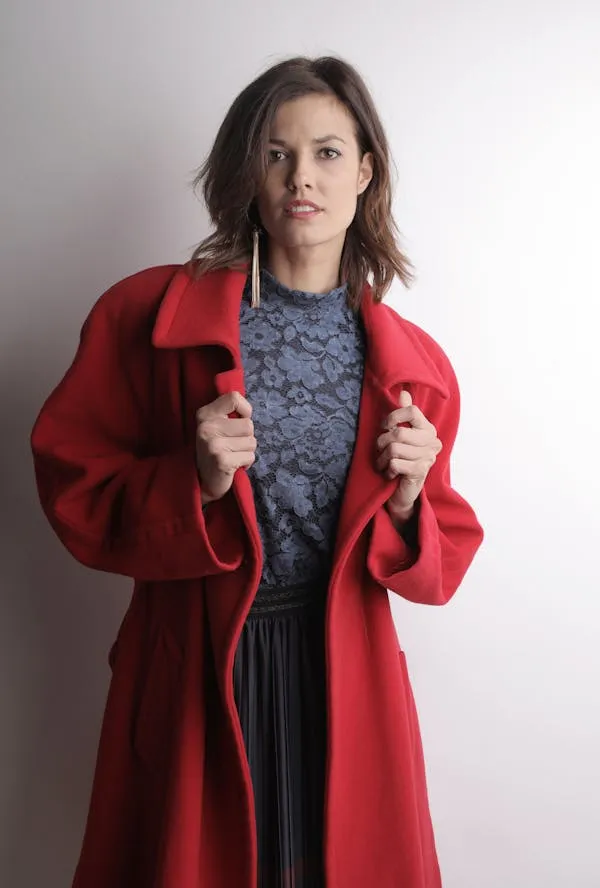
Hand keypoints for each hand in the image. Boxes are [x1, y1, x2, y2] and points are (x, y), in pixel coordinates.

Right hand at [196, 391, 256, 503]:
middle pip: (248, 424)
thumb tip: (249, 411)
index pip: (234, 398)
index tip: (239, 421)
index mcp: (205, 414)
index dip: (245, 410)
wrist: (202, 481)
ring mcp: (213, 444)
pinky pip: (250, 456)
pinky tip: (233, 466)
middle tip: (232, 446)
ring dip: (247, 451)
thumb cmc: (215, 450)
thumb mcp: (216, 427)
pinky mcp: (222, 460)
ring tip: (232, 455)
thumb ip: (229, 415)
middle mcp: (207, 426)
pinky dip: (246, 463)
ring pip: (252, 441)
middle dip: (247, 438)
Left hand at [376, 390, 441, 518]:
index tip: (384, 426)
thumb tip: (404, 391)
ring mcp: (428, 457)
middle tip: (379, 451)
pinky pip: (395, 464)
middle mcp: (432, 441)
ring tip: (382, 464)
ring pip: (394, 449)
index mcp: (427, 428)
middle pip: (398, 433)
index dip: (393, 417)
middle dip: (381, 442)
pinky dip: (387, 469)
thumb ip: (403, 414)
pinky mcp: (420, 472)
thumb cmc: (400, 460)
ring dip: (381, 459)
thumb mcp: (400, 435)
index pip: (412, 411)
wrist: (402, 491)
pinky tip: (389, 473)